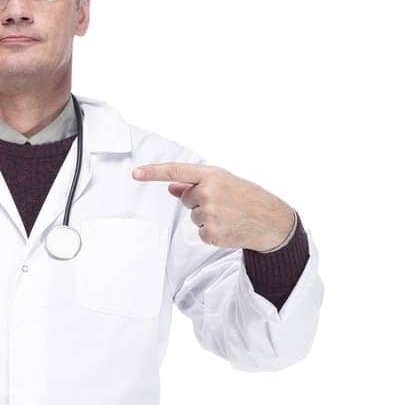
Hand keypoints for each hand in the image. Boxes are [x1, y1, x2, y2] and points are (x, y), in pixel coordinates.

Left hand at [132, 161, 295, 250]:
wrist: (269, 220)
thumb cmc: (246, 197)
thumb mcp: (224, 182)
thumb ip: (195, 184)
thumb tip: (171, 187)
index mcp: (211, 175)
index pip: (176, 171)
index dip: (153, 172)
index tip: (135, 173)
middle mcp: (208, 192)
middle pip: (186, 199)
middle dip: (200, 202)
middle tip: (223, 204)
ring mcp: (209, 213)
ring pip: (193, 217)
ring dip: (206, 218)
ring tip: (228, 216)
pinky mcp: (210, 233)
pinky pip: (200, 232)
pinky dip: (211, 232)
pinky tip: (227, 227)